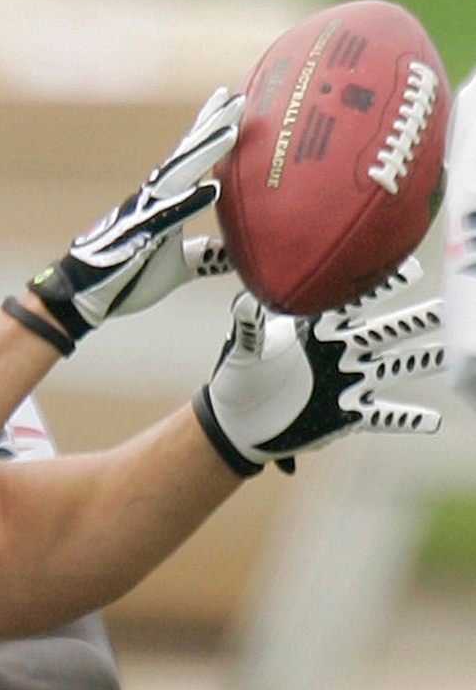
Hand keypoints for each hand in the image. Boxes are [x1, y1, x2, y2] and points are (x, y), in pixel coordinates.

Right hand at [29, 88, 242, 339]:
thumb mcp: (179, 266)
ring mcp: (142, 215)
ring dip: (203, 152)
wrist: (82, 296)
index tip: (229, 103)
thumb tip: (237, 254)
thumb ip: (206, 254)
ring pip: (176, 175)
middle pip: (184, 156)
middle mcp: (150, 200)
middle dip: (209, 126)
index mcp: (160, 202)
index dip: (207, 130)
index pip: (187, 159)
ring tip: (230, 131)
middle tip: (237, 98)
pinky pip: (168, 216)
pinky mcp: (138, 237)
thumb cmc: (128, 278)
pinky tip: (213, 189)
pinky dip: (190, 201)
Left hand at [193, 257, 442, 474]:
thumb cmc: (240, 377)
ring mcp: (349, 382)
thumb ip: (250, 324)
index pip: (356, 301)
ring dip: (425, 360)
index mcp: (319, 329)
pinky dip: (407, 419)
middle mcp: (342, 352)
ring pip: (397, 367)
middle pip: (389, 330)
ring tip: (452, 353)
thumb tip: (245, 299)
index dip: (381, 285)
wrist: (237, 421)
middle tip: (448, 306)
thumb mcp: (243, 348)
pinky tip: (432, 421)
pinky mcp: (348, 415)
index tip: (407, 268)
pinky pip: (385, 416)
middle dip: (418, 318)